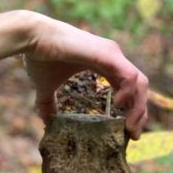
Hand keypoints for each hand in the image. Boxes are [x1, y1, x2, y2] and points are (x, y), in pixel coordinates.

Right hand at [23, 14, 147, 138]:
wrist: (32, 37)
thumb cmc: (40, 57)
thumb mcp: (46, 86)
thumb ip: (48, 104)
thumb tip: (45, 123)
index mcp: (104, 62)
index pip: (129, 86)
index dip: (132, 108)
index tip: (126, 130)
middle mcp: (112, 57)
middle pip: (140, 87)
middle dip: (140, 112)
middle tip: (133, 135)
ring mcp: (112, 54)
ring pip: (140, 82)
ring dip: (139, 107)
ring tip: (129, 126)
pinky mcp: (107, 54)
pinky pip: (129, 76)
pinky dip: (129, 93)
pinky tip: (119, 106)